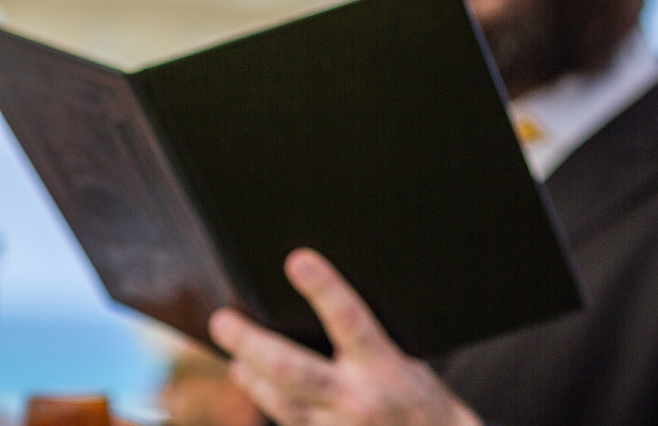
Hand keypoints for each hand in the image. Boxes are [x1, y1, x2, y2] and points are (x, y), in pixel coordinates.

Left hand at [209, 248, 482, 425]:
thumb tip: (325, 311)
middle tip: (223, 321)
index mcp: (386, 367)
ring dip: (252, 379)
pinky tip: (258, 387)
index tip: (297, 260)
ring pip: (280, 403)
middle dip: (252, 344)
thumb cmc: (423, 402)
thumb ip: (368, 344)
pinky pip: (290, 425)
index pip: (349, 320)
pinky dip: (270, 403)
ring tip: (235, 358)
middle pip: (291, 370)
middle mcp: (357, 400)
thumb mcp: (407, 362)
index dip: (324, 289)